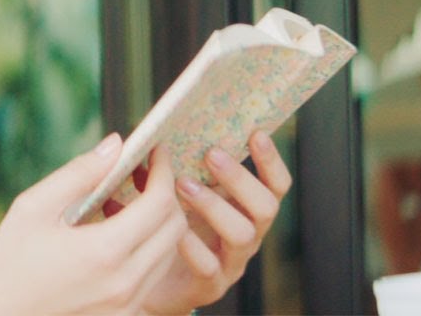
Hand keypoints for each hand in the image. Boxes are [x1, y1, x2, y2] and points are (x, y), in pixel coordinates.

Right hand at [0, 134, 187, 314]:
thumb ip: (79, 173)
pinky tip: (117, 235)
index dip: (163, 171)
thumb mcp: (33, 207)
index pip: (160, 204)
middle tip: (143, 172)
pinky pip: (153, 276)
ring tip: (127, 202)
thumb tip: (116, 144)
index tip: (155, 151)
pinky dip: (147, 248)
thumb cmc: (8, 259)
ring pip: (169, 253)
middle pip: (175, 228)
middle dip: (167, 193)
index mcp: (103, 252)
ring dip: (159, 222)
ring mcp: (127, 305)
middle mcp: (124, 283)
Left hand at [142, 131, 291, 313]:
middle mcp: (246, 235)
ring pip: (242, 234)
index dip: (271, 161)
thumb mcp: (172, 193)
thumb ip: (173, 169)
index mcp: (243, 209)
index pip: (275, 186)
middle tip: (211, 153)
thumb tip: (157, 140)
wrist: (145, 279)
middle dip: (240, 178)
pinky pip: (209, 266)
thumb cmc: (163, 226)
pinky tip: (174, 229)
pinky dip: (193, 245)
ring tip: (183, 184)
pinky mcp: (209, 287)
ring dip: (215, 205)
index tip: (256, 133)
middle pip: (266, 208)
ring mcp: (231, 263)